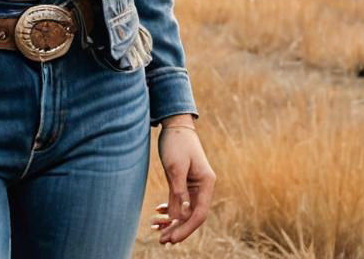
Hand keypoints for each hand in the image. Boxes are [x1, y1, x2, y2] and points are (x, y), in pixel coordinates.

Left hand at [151, 121, 215, 244]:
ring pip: (185, 210)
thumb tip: (178, 217)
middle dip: (178, 228)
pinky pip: (180, 201)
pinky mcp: (185, 181)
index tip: (171, 238)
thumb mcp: (175, 167)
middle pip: (193, 215)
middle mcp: (203, 186)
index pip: (199, 214)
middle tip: (162, 240)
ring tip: (157, 230)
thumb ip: (178, 192)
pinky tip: (159, 212)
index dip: (186, 228)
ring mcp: (194, 184)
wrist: (175, 123)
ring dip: (172, 221)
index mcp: (206, 183)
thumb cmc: (176, 142)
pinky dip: (170, 209)